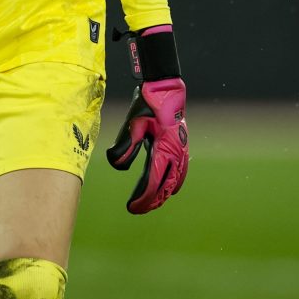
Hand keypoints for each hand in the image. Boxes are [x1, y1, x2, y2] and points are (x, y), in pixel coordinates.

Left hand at [107, 76, 188, 213]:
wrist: (166, 89)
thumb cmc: (149, 105)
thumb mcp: (134, 123)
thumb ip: (126, 145)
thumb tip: (117, 165)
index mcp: (165, 149)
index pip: (154, 183)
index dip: (143, 199)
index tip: (131, 207)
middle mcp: (177, 154)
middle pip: (165, 187)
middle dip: (152, 201)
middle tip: (137, 209)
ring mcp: (182, 151)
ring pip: (174, 182)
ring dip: (162, 194)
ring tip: (149, 202)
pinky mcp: (181, 147)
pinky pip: (179, 173)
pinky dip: (171, 184)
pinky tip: (165, 187)